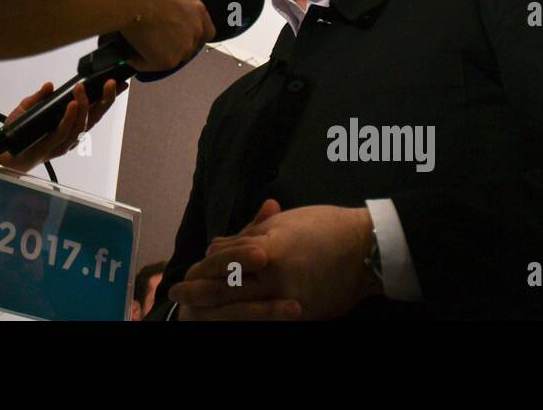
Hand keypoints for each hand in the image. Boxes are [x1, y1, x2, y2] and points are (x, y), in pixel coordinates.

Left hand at [0, 78, 120, 172]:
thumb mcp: (27, 109)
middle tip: (110, 83)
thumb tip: (49, 85)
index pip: (93, 112)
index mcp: (70, 126)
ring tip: (82, 89)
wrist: (2, 154)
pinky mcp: (49, 148)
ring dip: (84, 106)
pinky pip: (63, 132)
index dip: (106, 98)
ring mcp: (62, 144)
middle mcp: (70, 137)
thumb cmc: (18, 132)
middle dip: (104, 101)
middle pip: (94, 119)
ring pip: (81, 126)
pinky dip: (69, 118)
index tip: (118, 83)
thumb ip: (39, 97)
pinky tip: (72, 105)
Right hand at [120, 0, 215, 72]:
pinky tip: (129, 51)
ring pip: (169, 58)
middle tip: (152, 41)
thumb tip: (163, 12)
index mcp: (198, 11)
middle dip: (172, 46)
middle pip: (188, 48)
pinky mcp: (167, 60)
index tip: (179, 36)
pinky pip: (150, 65)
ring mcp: (183, 47)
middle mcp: (195, 30)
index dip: (192, 36)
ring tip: (136, 44)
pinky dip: (139, 61)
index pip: (206, 32)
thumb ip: (175, 5)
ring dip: (155, 54)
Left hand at [170, 201, 380, 319]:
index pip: (223, 261)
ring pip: (242, 308)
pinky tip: (231, 318)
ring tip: (194, 312)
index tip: (185, 274)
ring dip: (216, 310)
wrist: (366, 249)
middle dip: (198, 295)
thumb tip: (216, 246)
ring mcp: (288, 298)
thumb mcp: (282, 224)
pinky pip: (266, 318)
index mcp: (267, 247)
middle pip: (226, 289)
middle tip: (176, 296)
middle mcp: (274, 275)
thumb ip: (247, 236)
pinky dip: (245, 318)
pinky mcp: (301, 314)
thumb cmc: (325, 226)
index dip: (202, 268)